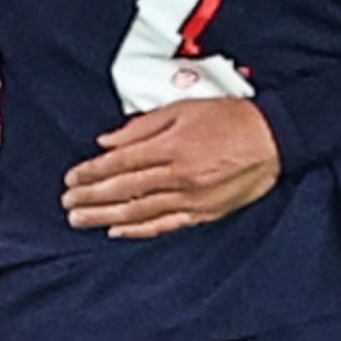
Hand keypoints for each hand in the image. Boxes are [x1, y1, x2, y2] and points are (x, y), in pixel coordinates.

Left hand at [62, 98, 280, 238]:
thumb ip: (143, 126)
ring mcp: (190, 198)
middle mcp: (178, 175)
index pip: (119, 163)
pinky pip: (164, 225)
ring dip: (105, 217)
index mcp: (171, 146)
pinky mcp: (203, 213)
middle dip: (90, 197)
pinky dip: (139, 230)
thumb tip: (108, 141)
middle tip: (68, 203)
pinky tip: (118, 231)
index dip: (91, 173)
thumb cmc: (231, 118)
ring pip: (138, 211)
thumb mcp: (183, 109)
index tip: (72, 179)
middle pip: (123, 190)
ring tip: (81, 220)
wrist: (273, 139)